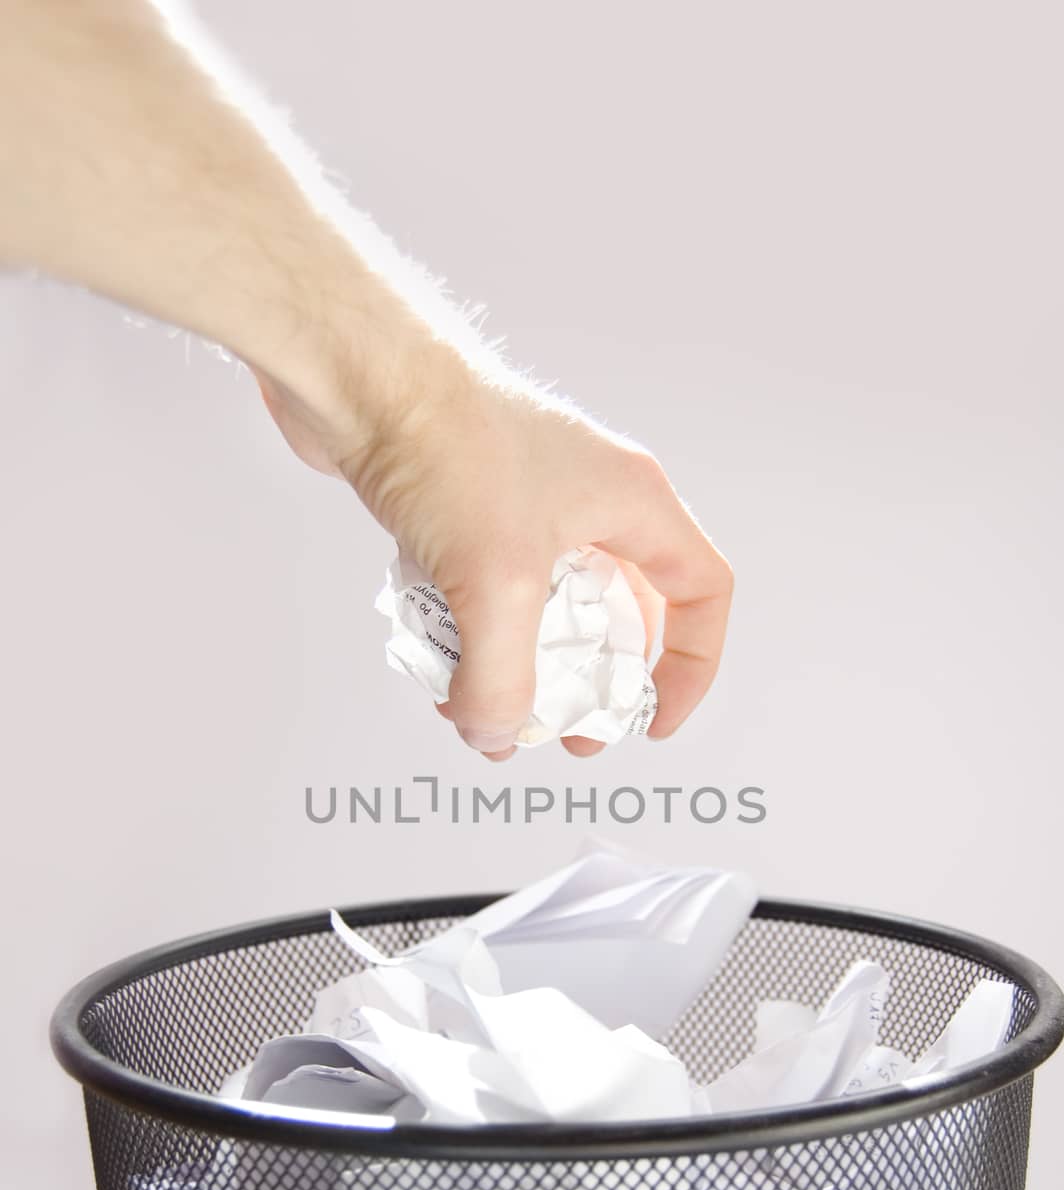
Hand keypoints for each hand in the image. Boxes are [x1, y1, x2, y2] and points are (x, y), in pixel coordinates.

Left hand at [259, 336, 732, 760]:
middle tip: (559, 730)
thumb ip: (504, 679)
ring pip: (542, 608)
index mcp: (632, 503)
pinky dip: (469, 633)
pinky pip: (485, 592)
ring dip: (515, 665)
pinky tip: (435, 661)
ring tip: (479, 706)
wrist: (358, 374)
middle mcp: (589, 498)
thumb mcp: (496, 586)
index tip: (649, 721)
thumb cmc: (449, 444)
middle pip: (617, 613)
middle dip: (588, 683)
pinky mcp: (464, 507)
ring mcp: (525, 501)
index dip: (688, 667)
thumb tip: (494, 733)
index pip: (700, 592)